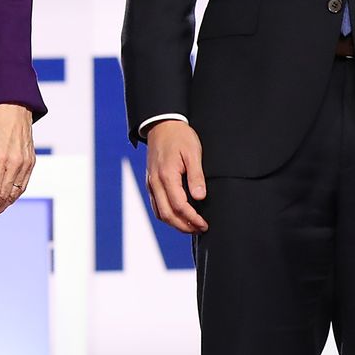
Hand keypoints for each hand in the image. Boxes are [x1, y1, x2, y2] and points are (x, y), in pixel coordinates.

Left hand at [0, 103, 34, 223]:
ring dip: (4, 205)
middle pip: (5, 196)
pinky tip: (5, 200)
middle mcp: (16, 163)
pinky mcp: (31, 162)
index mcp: (0, 159)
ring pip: (16, 193)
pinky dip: (14, 196)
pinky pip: (23, 185)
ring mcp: (26, 164)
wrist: (13, 108)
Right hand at [145, 119, 207, 233]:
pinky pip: (156, 205)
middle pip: (167, 214)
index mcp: (166, 175)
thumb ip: (196, 176)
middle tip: (200, 229)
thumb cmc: (179, 137)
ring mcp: (150, 183)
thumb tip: (200, 197)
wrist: (162, 125)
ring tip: (191, 226)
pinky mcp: (150, 182)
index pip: (179, 205)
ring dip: (174, 223)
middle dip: (184, 226)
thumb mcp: (193, 153)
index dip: (192, 218)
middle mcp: (155, 182)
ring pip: (159, 212)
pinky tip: (178, 216)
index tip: (204, 224)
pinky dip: (166, 215)